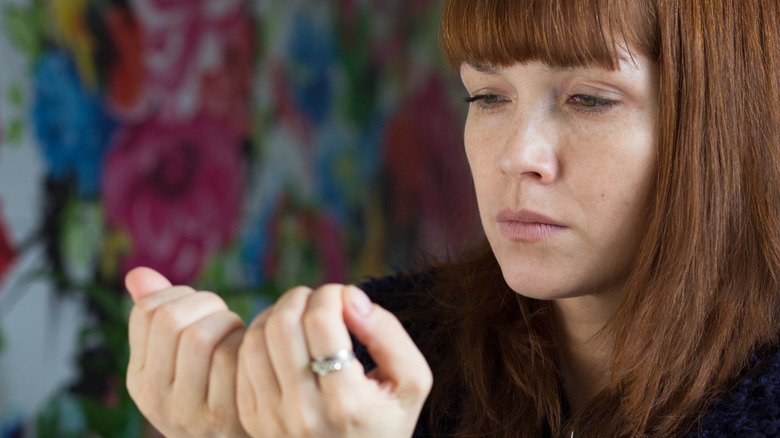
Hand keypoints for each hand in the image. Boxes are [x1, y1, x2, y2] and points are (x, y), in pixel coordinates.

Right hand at [125, 267, 249, 436]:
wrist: (239, 435)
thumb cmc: (214, 384)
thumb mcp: (178, 357)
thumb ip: (158, 317)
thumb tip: (136, 273)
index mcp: (139, 376)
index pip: (147, 311)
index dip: (181, 295)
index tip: (200, 309)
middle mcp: (154, 397)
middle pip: (171, 320)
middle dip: (206, 304)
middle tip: (223, 317)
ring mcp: (186, 411)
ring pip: (200, 335)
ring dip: (228, 323)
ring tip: (236, 334)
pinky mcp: (222, 416)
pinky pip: (231, 358)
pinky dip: (245, 344)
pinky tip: (249, 353)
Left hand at [236, 284, 432, 437]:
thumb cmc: (385, 419)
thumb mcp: (411, 381)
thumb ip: (388, 333)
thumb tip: (350, 296)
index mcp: (346, 402)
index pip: (320, 321)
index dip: (330, 295)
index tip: (343, 298)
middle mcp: (303, 412)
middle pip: (282, 325)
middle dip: (301, 297)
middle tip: (319, 302)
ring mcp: (271, 418)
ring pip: (256, 337)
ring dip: (277, 313)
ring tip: (301, 317)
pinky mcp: (251, 417)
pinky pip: (240, 359)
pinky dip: (260, 336)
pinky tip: (283, 339)